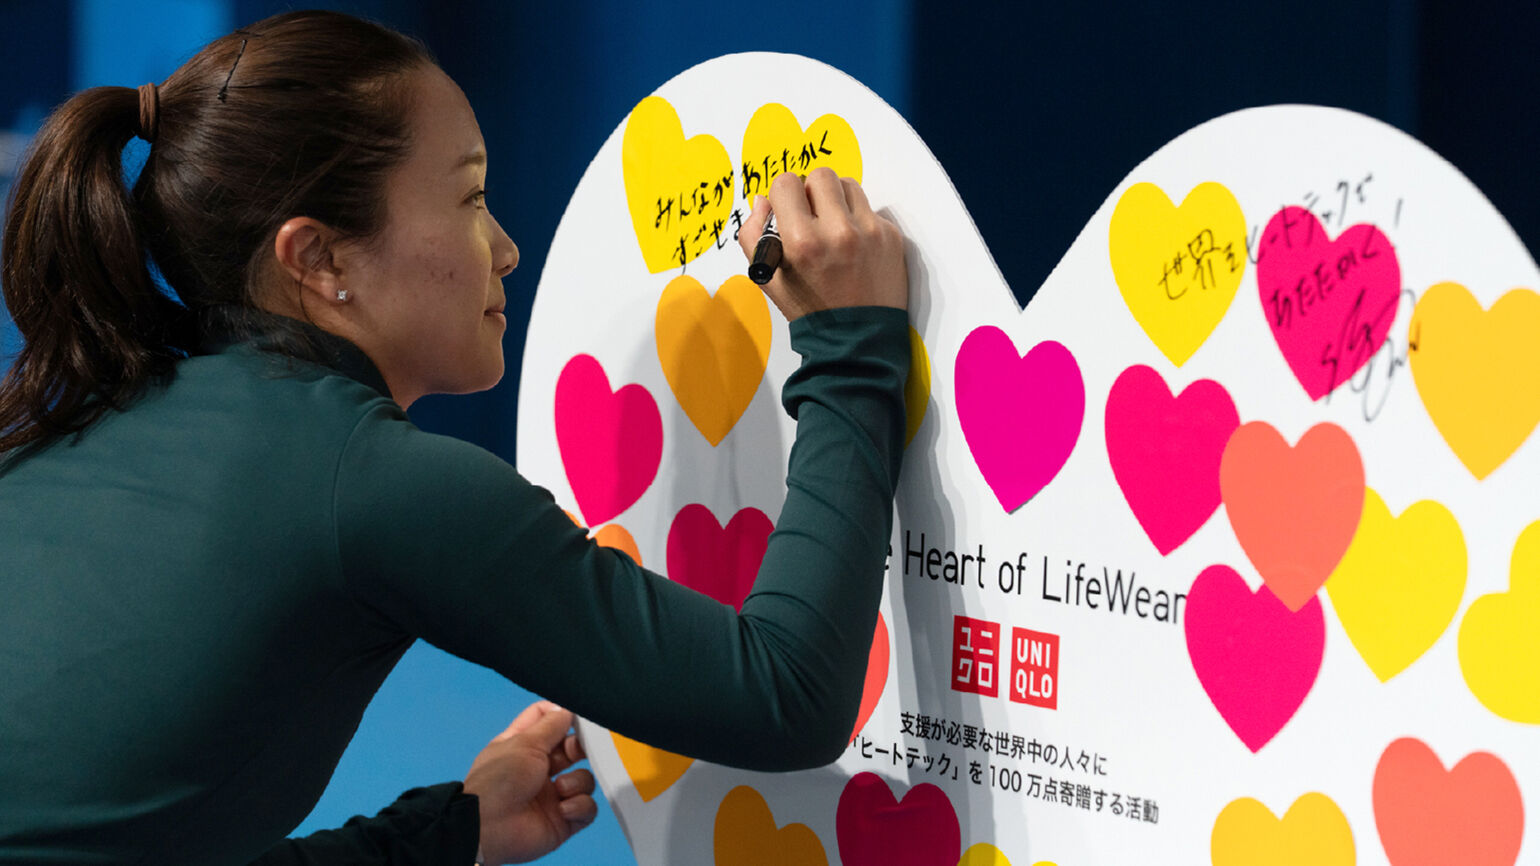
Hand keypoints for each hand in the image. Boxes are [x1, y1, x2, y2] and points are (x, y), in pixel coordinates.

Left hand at [463, 701, 596, 863]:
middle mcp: (539, 768)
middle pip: (572, 749)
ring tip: (560, 790)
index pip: (546, 720)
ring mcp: (553, 795)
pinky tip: (563, 809)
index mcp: (524, 746)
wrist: (490, 828)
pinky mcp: (564, 819)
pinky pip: (587, 808)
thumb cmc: (498, 781)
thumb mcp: (525, 743)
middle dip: (579, 748)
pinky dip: (579, 807)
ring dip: (577, 782)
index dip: (561, 715)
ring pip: (584, 779)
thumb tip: (568, 709)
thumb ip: (551, 724)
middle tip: (577, 751)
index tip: (575, 715)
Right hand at [738, 167, 907, 320]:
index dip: (783, 195)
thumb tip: (762, 201)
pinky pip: (869, 207)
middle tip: (812, 215)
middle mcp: (838, 232)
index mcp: (802, 242)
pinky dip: (859, 219)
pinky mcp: (890, 236)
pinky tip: (854, 245)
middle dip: (811, 191)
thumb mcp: (769, 278)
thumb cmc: (810, 309)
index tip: (789, 209)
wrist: (857, 340)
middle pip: (820, 175)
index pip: (786, 183)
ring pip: (848, 184)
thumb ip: (754, 234)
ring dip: (837, 199)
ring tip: (834, 227)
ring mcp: (869, 232)